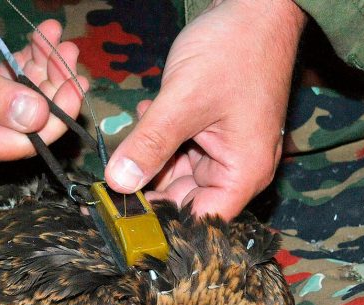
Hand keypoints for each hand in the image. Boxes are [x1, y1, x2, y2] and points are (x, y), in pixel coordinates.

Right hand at [0, 16, 85, 166]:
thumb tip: (39, 117)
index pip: (27, 142)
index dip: (58, 114)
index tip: (75, 80)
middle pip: (25, 122)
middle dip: (53, 85)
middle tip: (71, 51)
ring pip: (12, 101)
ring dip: (37, 70)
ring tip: (56, 38)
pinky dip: (13, 67)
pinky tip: (31, 43)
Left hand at [104, 0, 304, 218]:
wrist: (253, 6)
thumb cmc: (234, 49)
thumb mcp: (184, 100)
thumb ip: (150, 143)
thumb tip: (118, 184)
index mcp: (244, 172)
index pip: (200, 221)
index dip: (162, 224)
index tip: (122, 218)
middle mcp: (236, 168)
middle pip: (184, 200)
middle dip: (148, 189)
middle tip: (110, 182)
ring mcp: (222, 150)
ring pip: (174, 174)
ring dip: (149, 161)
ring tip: (133, 139)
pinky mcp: (209, 132)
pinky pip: (176, 150)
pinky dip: (156, 141)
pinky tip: (145, 121)